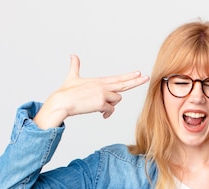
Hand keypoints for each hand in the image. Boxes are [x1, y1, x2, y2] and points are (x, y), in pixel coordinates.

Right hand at [34, 55, 149, 128]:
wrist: (61, 102)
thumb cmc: (66, 92)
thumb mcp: (72, 77)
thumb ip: (75, 66)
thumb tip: (72, 55)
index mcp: (99, 81)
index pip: (118, 78)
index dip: (129, 76)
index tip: (139, 73)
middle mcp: (103, 86)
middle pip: (124, 85)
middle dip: (136, 81)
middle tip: (146, 78)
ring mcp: (103, 95)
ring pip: (116, 101)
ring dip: (111, 105)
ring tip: (100, 106)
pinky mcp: (101, 104)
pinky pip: (110, 110)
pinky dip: (106, 113)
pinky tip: (101, 113)